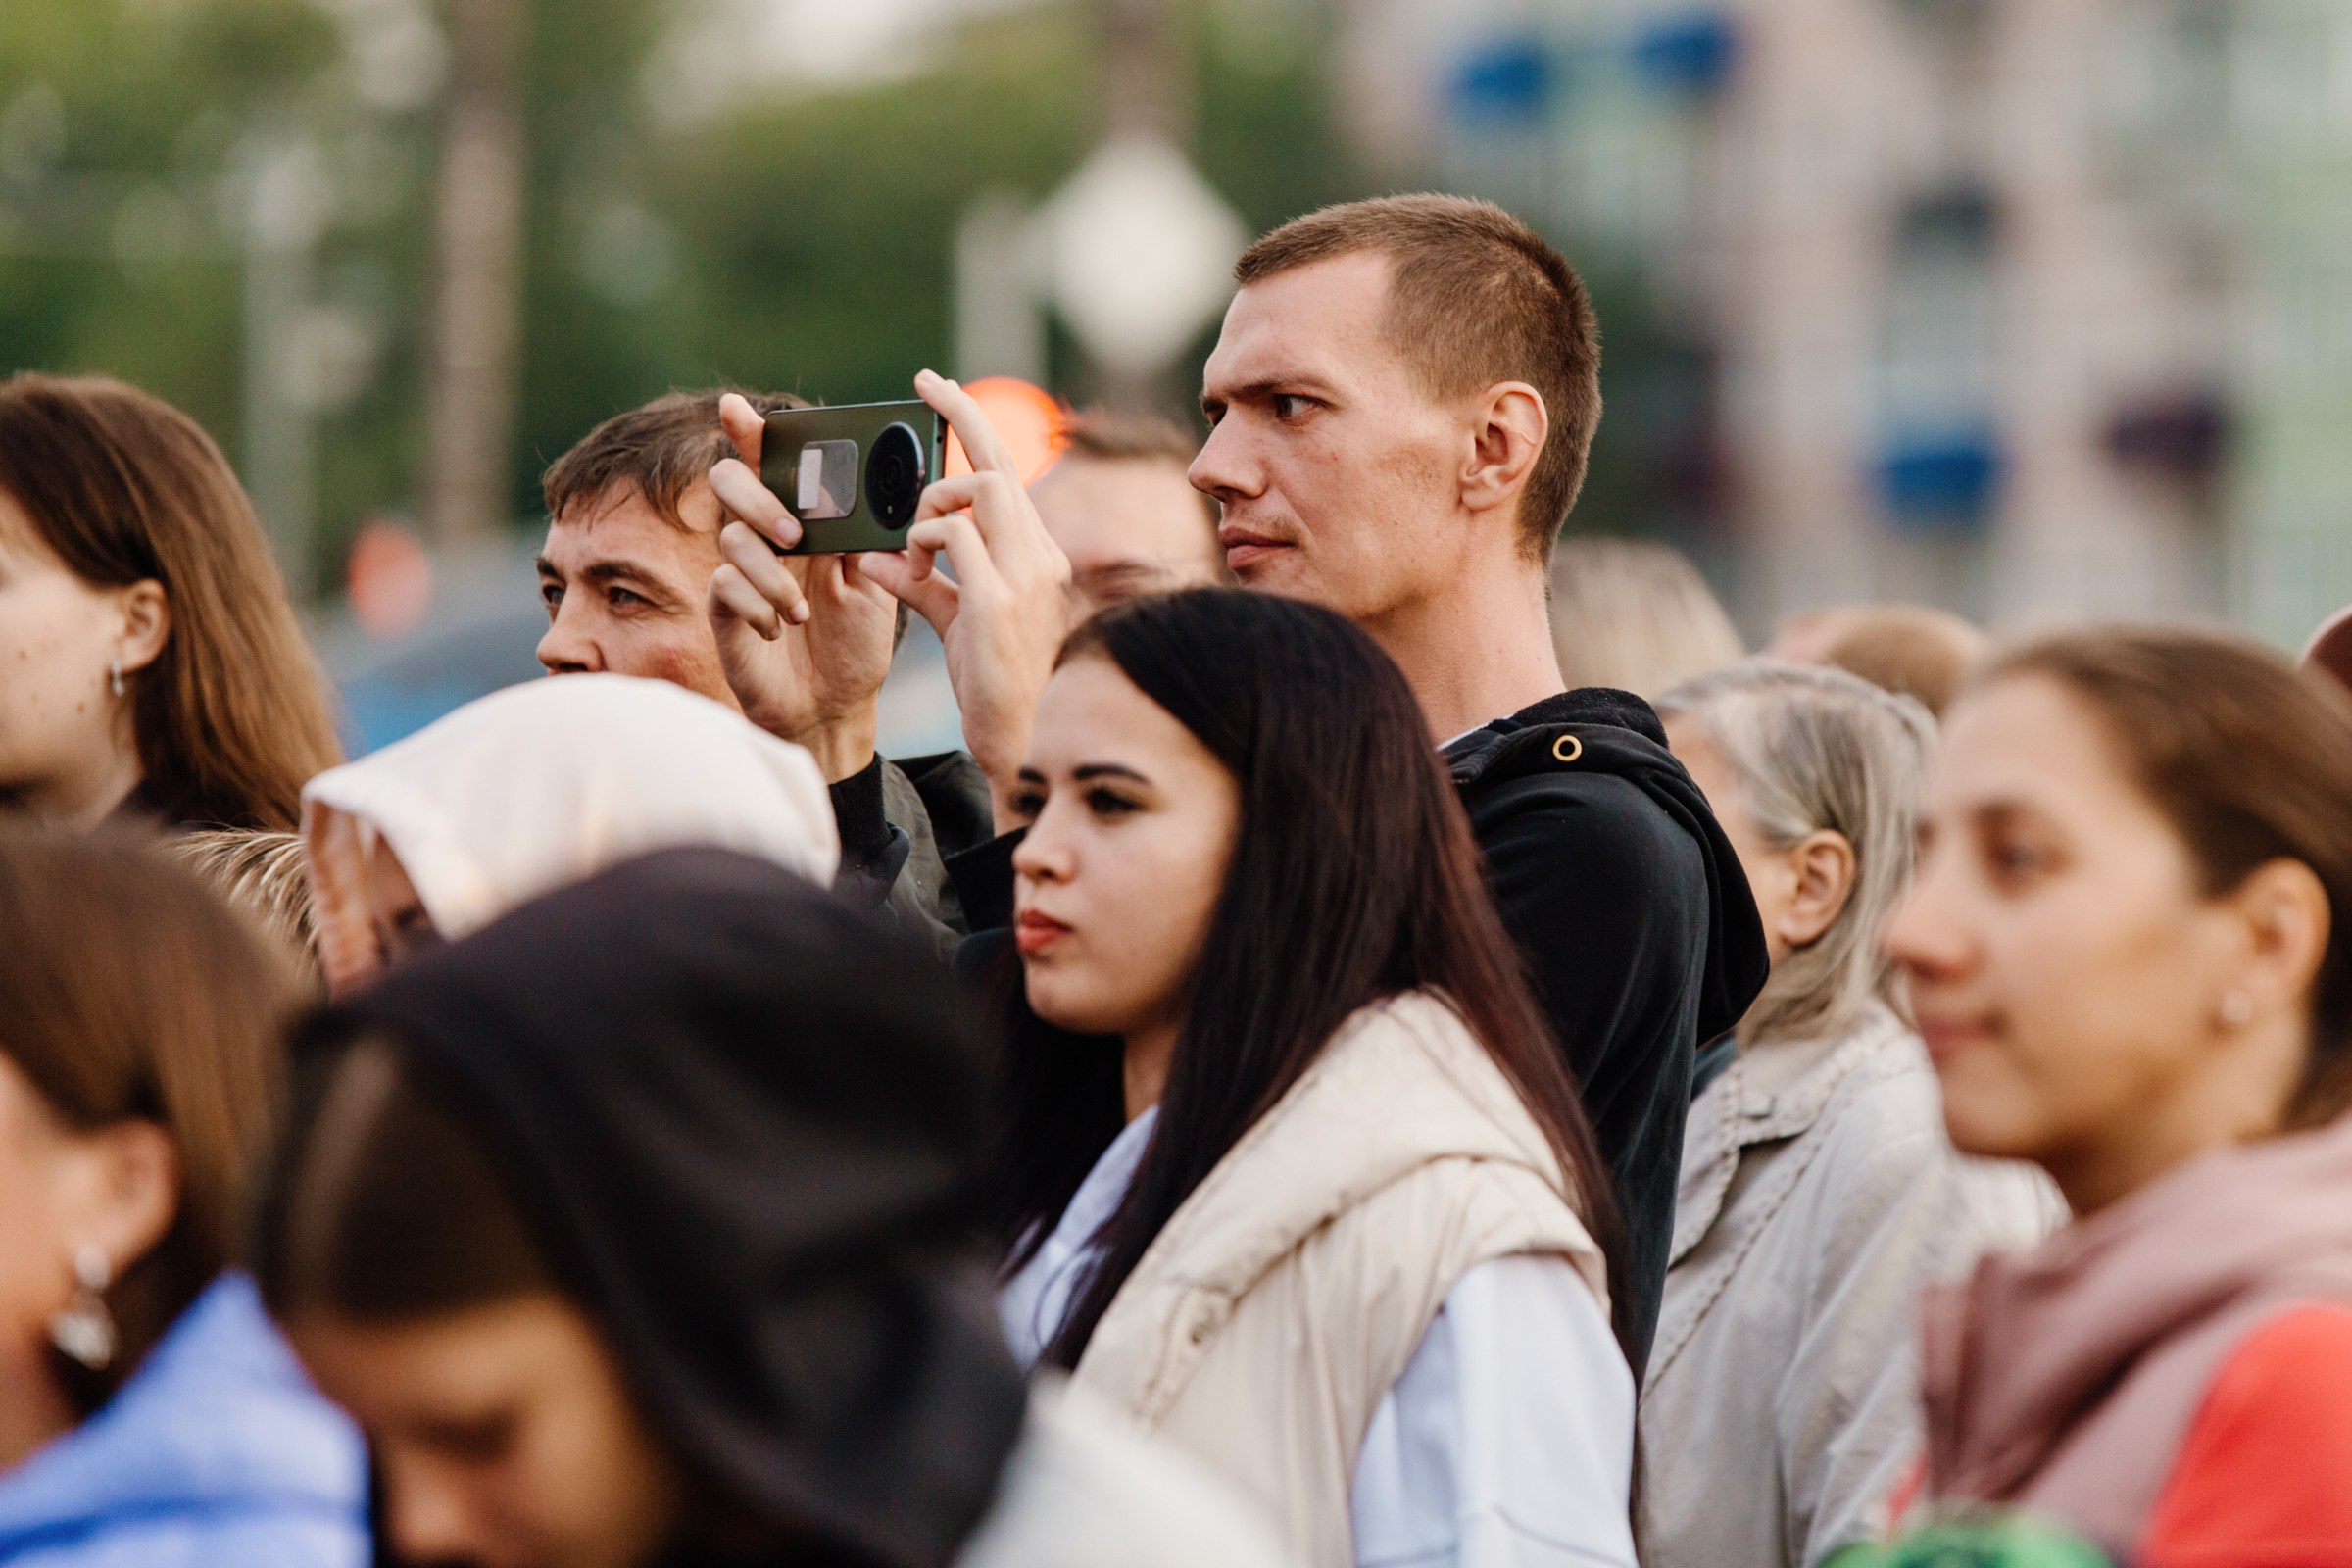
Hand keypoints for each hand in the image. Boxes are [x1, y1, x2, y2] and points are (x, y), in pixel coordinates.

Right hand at [707, 393, 898, 781]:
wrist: (839, 705)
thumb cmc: (857, 639)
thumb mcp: (876, 581)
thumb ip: (869, 535)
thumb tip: (876, 490)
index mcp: (803, 519)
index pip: (773, 462)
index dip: (751, 431)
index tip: (738, 409)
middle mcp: (765, 537)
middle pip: (730, 481)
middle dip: (758, 498)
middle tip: (794, 534)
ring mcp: (741, 571)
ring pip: (730, 537)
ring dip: (772, 573)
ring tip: (801, 611)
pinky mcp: (725, 609)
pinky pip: (724, 585)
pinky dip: (756, 605)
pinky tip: (777, 629)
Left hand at [860, 370, 1072, 828]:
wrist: (1023, 740)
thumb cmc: (996, 685)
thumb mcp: (957, 623)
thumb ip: (922, 583)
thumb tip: (877, 556)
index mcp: (1036, 555)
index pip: (1007, 476)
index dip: (975, 429)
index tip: (943, 392)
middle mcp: (1038, 554)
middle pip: (999, 461)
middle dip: (962, 413)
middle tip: (927, 382)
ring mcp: (1023, 574)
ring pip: (976, 488)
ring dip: (931, 502)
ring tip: (912, 542)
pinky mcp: (997, 600)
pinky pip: (950, 536)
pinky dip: (919, 539)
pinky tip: (905, 565)